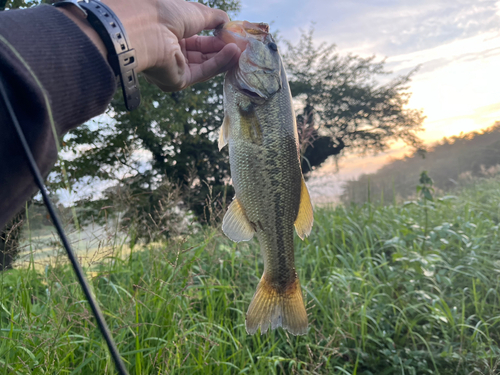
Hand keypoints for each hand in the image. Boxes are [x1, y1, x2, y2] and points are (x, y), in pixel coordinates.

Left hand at [103, 0, 240, 90]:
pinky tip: (232, 54)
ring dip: (223, 56)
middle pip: (202, 53)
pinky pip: (202, 71)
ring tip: (240, 49)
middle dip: (222, 49)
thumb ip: (214, 18)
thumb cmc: (166, 13)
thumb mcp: (196, 12)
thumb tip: (227, 20)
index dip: (216, 37)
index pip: (197, 39)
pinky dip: (218, 63)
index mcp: (170, 33)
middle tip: (242, 45)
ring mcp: (173, 68)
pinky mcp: (177, 81)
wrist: (147, 28)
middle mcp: (170, 51)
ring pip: (204, 63)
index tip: (233, 36)